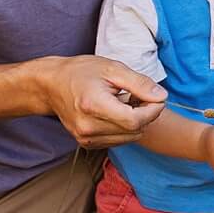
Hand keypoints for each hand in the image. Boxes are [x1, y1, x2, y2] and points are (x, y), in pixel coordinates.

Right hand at [43, 54, 168, 147]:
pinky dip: (124, 128)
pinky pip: (117, 141)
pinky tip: (116, 111)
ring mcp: (86, 138)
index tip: (156, 97)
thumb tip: (162, 96)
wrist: (51, 85)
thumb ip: (139, 83)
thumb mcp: (112, 69)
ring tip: (126, 102)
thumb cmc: (81, 72)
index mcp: (94, 106)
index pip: (135, 120)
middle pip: (134, 130)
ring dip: (136, 122)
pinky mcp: (86, 143)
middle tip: (140, 95)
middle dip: (146, 114)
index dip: (152, 110)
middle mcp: (88, 127)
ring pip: (129, 138)